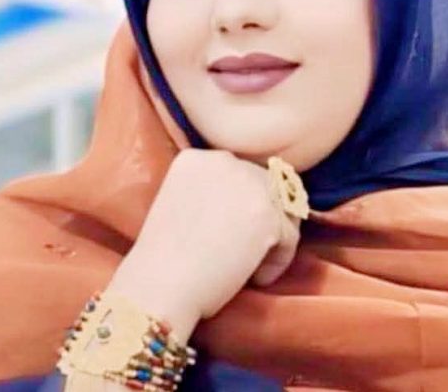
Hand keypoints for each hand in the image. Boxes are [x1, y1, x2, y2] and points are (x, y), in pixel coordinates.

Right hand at [106, 149, 301, 339]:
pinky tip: (254, 278)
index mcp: (198, 158)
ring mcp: (248, 184)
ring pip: (283, 212)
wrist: (158, 288)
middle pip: (270, 188)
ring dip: (273, 243)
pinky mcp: (265, 214)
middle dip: (264, 223)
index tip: (229, 238)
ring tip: (247, 269)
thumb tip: (266, 201)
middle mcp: (224, 161)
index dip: (245, 209)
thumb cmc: (166, 262)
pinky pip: (289, 238)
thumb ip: (218, 194)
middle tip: (243, 256)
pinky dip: (277, 263)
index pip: (244, 175)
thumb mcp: (184, 206)